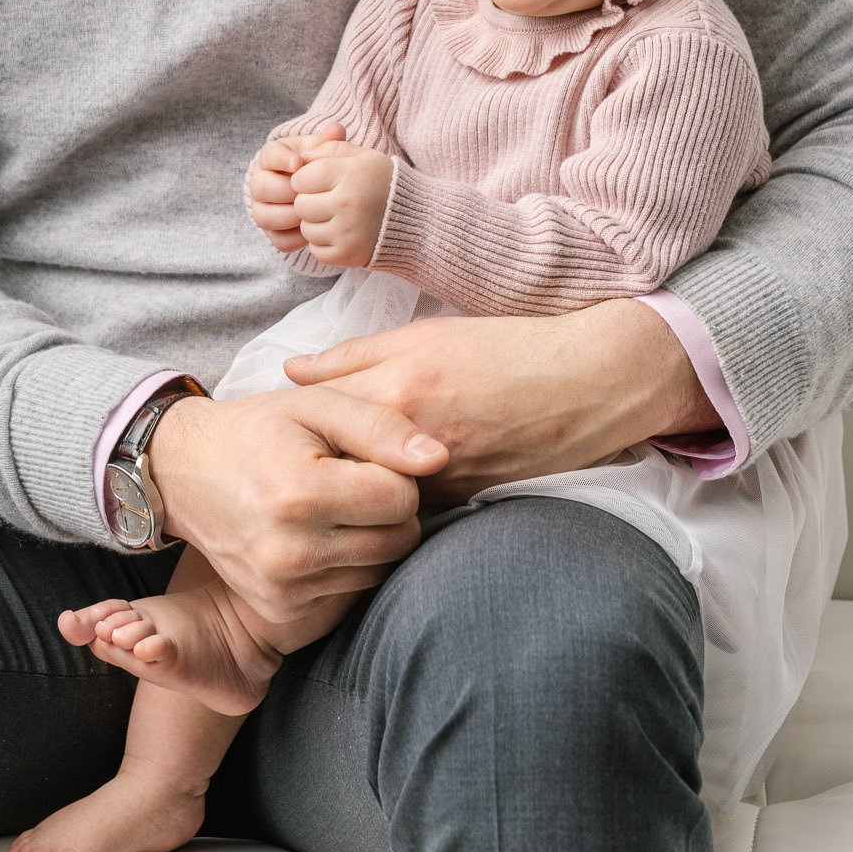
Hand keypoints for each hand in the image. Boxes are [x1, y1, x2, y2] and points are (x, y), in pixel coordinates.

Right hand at [143, 387, 448, 627]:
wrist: (186, 473)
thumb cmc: (259, 430)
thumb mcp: (316, 405)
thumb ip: (381, 426)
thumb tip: (438, 458)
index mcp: (300, 493)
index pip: (401, 497)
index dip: (396, 471)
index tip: (364, 457)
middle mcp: (291, 551)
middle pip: (399, 539)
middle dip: (392, 507)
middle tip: (356, 480)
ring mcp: (284, 587)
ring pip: (380, 567)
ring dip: (374, 535)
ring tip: (337, 504)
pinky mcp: (281, 608)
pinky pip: (350, 588)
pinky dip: (348, 560)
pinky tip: (321, 532)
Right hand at [245, 122, 346, 255]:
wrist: (316, 191)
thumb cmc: (317, 165)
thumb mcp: (321, 151)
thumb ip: (328, 142)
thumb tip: (336, 130)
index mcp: (271, 157)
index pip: (268, 155)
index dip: (282, 160)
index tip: (299, 164)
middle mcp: (259, 183)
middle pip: (262, 188)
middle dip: (287, 191)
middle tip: (309, 193)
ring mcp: (262, 209)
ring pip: (264, 216)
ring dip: (289, 216)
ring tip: (313, 213)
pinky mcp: (271, 232)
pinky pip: (277, 239)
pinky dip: (295, 238)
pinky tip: (313, 230)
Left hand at [282, 299, 721, 507]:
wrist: (587, 382)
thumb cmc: (502, 348)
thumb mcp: (423, 335)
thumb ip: (352, 357)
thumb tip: (291, 372)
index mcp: (398, 389)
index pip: (319, 423)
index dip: (286, 436)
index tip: (265, 445)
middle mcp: (414, 441)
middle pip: (338, 471)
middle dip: (309, 478)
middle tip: (280, 482)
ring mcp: (443, 479)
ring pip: (373, 502)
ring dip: (347, 501)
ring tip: (316, 501)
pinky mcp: (468, 503)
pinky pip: (414, 516)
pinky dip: (392, 514)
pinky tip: (373, 512)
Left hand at [288, 141, 393, 267]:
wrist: (416, 219)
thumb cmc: (382, 181)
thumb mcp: (361, 156)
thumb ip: (328, 149)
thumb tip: (298, 159)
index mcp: (349, 174)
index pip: (300, 179)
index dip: (305, 179)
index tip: (319, 181)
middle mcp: (347, 203)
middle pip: (301, 206)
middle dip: (309, 202)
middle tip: (326, 200)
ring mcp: (348, 232)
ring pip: (306, 230)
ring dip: (315, 224)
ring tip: (335, 216)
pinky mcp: (349, 254)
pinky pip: (316, 251)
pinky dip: (324, 243)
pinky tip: (340, 233)